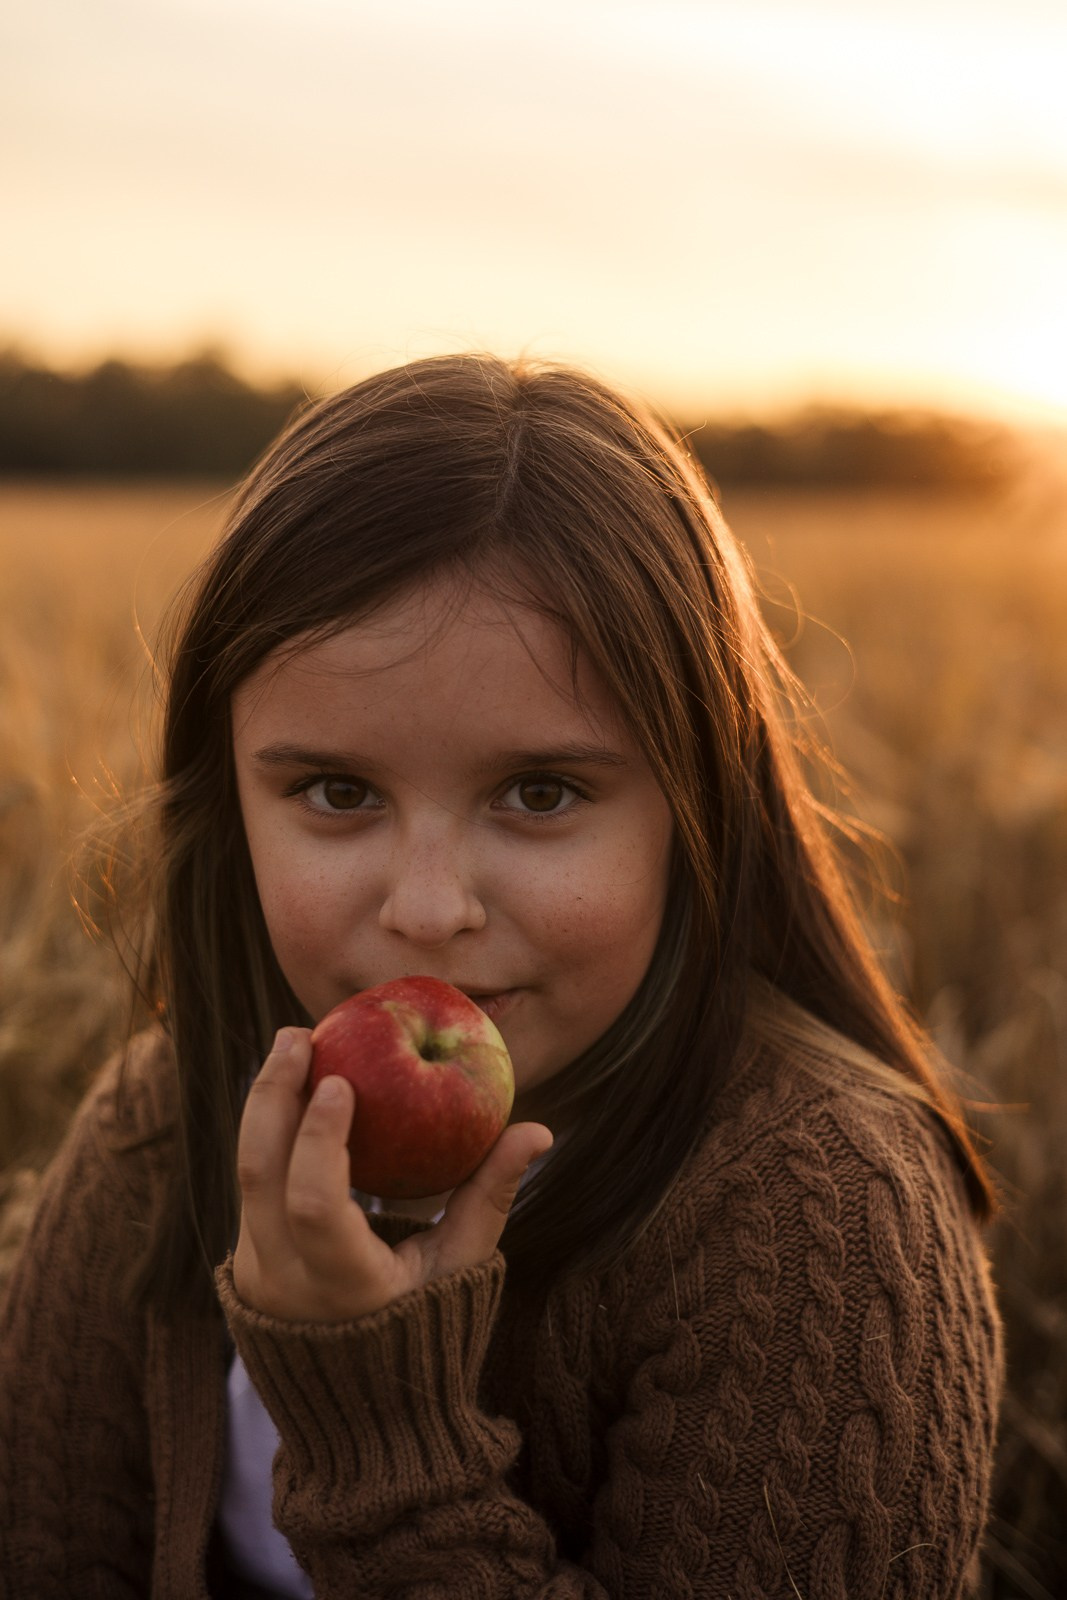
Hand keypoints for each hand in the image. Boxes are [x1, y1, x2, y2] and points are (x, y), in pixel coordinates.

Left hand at [232, 1027, 552, 1322]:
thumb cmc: (429, 1323)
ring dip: (265, 1103)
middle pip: (259, 1174)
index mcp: (342, 1288)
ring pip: (245, 1172)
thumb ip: (492, 1196)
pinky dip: (269, 1128)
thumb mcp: (464, 1266)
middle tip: (301, 1035)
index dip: (320, 1140)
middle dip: (274, 1096)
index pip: (316, 1205)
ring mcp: (256, 1271)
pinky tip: (293, 1084)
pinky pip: (251, 1181)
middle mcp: (284, 1281)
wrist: (359, 1403)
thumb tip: (540, 1131)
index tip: (339, 1081)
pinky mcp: (247, 1257)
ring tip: (294, 1043)